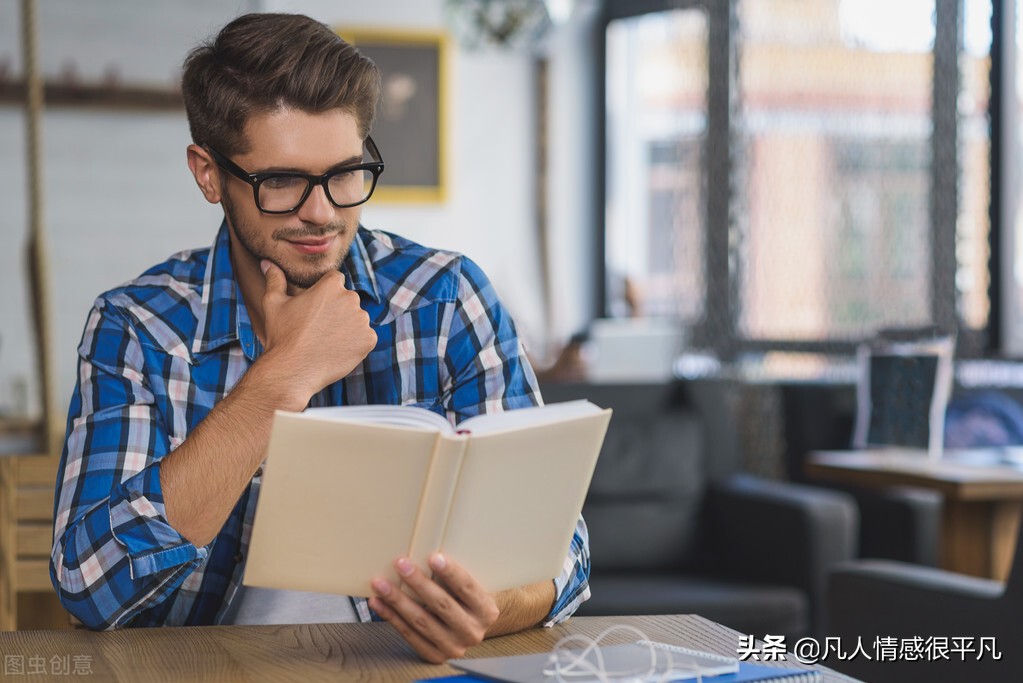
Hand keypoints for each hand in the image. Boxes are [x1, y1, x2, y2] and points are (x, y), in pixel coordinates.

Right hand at [258, 260, 376, 406]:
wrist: (292, 370)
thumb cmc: (281, 335)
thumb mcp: (273, 303)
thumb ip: (274, 279)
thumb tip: (266, 262)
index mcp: (331, 285)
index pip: (335, 280)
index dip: (324, 293)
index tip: (315, 308)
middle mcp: (351, 298)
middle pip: (347, 300)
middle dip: (337, 310)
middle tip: (318, 327)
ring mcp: (362, 320)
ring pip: (357, 319)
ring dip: (347, 326)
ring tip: (326, 340)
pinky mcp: (369, 339)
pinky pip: (365, 337)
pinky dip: (355, 343)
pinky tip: (337, 350)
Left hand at [368, 554, 499, 663]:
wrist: (471, 628)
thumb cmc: (466, 600)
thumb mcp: (470, 589)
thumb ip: (454, 577)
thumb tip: (425, 554)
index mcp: (486, 610)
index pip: (467, 587)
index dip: (450, 572)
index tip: (433, 557)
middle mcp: (472, 631)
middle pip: (442, 604)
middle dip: (418, 582)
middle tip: (400, 564)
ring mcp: (453, 646)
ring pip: (421, 621)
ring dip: (398, 600)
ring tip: (381, 584)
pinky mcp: (435, 655)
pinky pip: (409, 635)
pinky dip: (391, 617)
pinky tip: (378, 603)